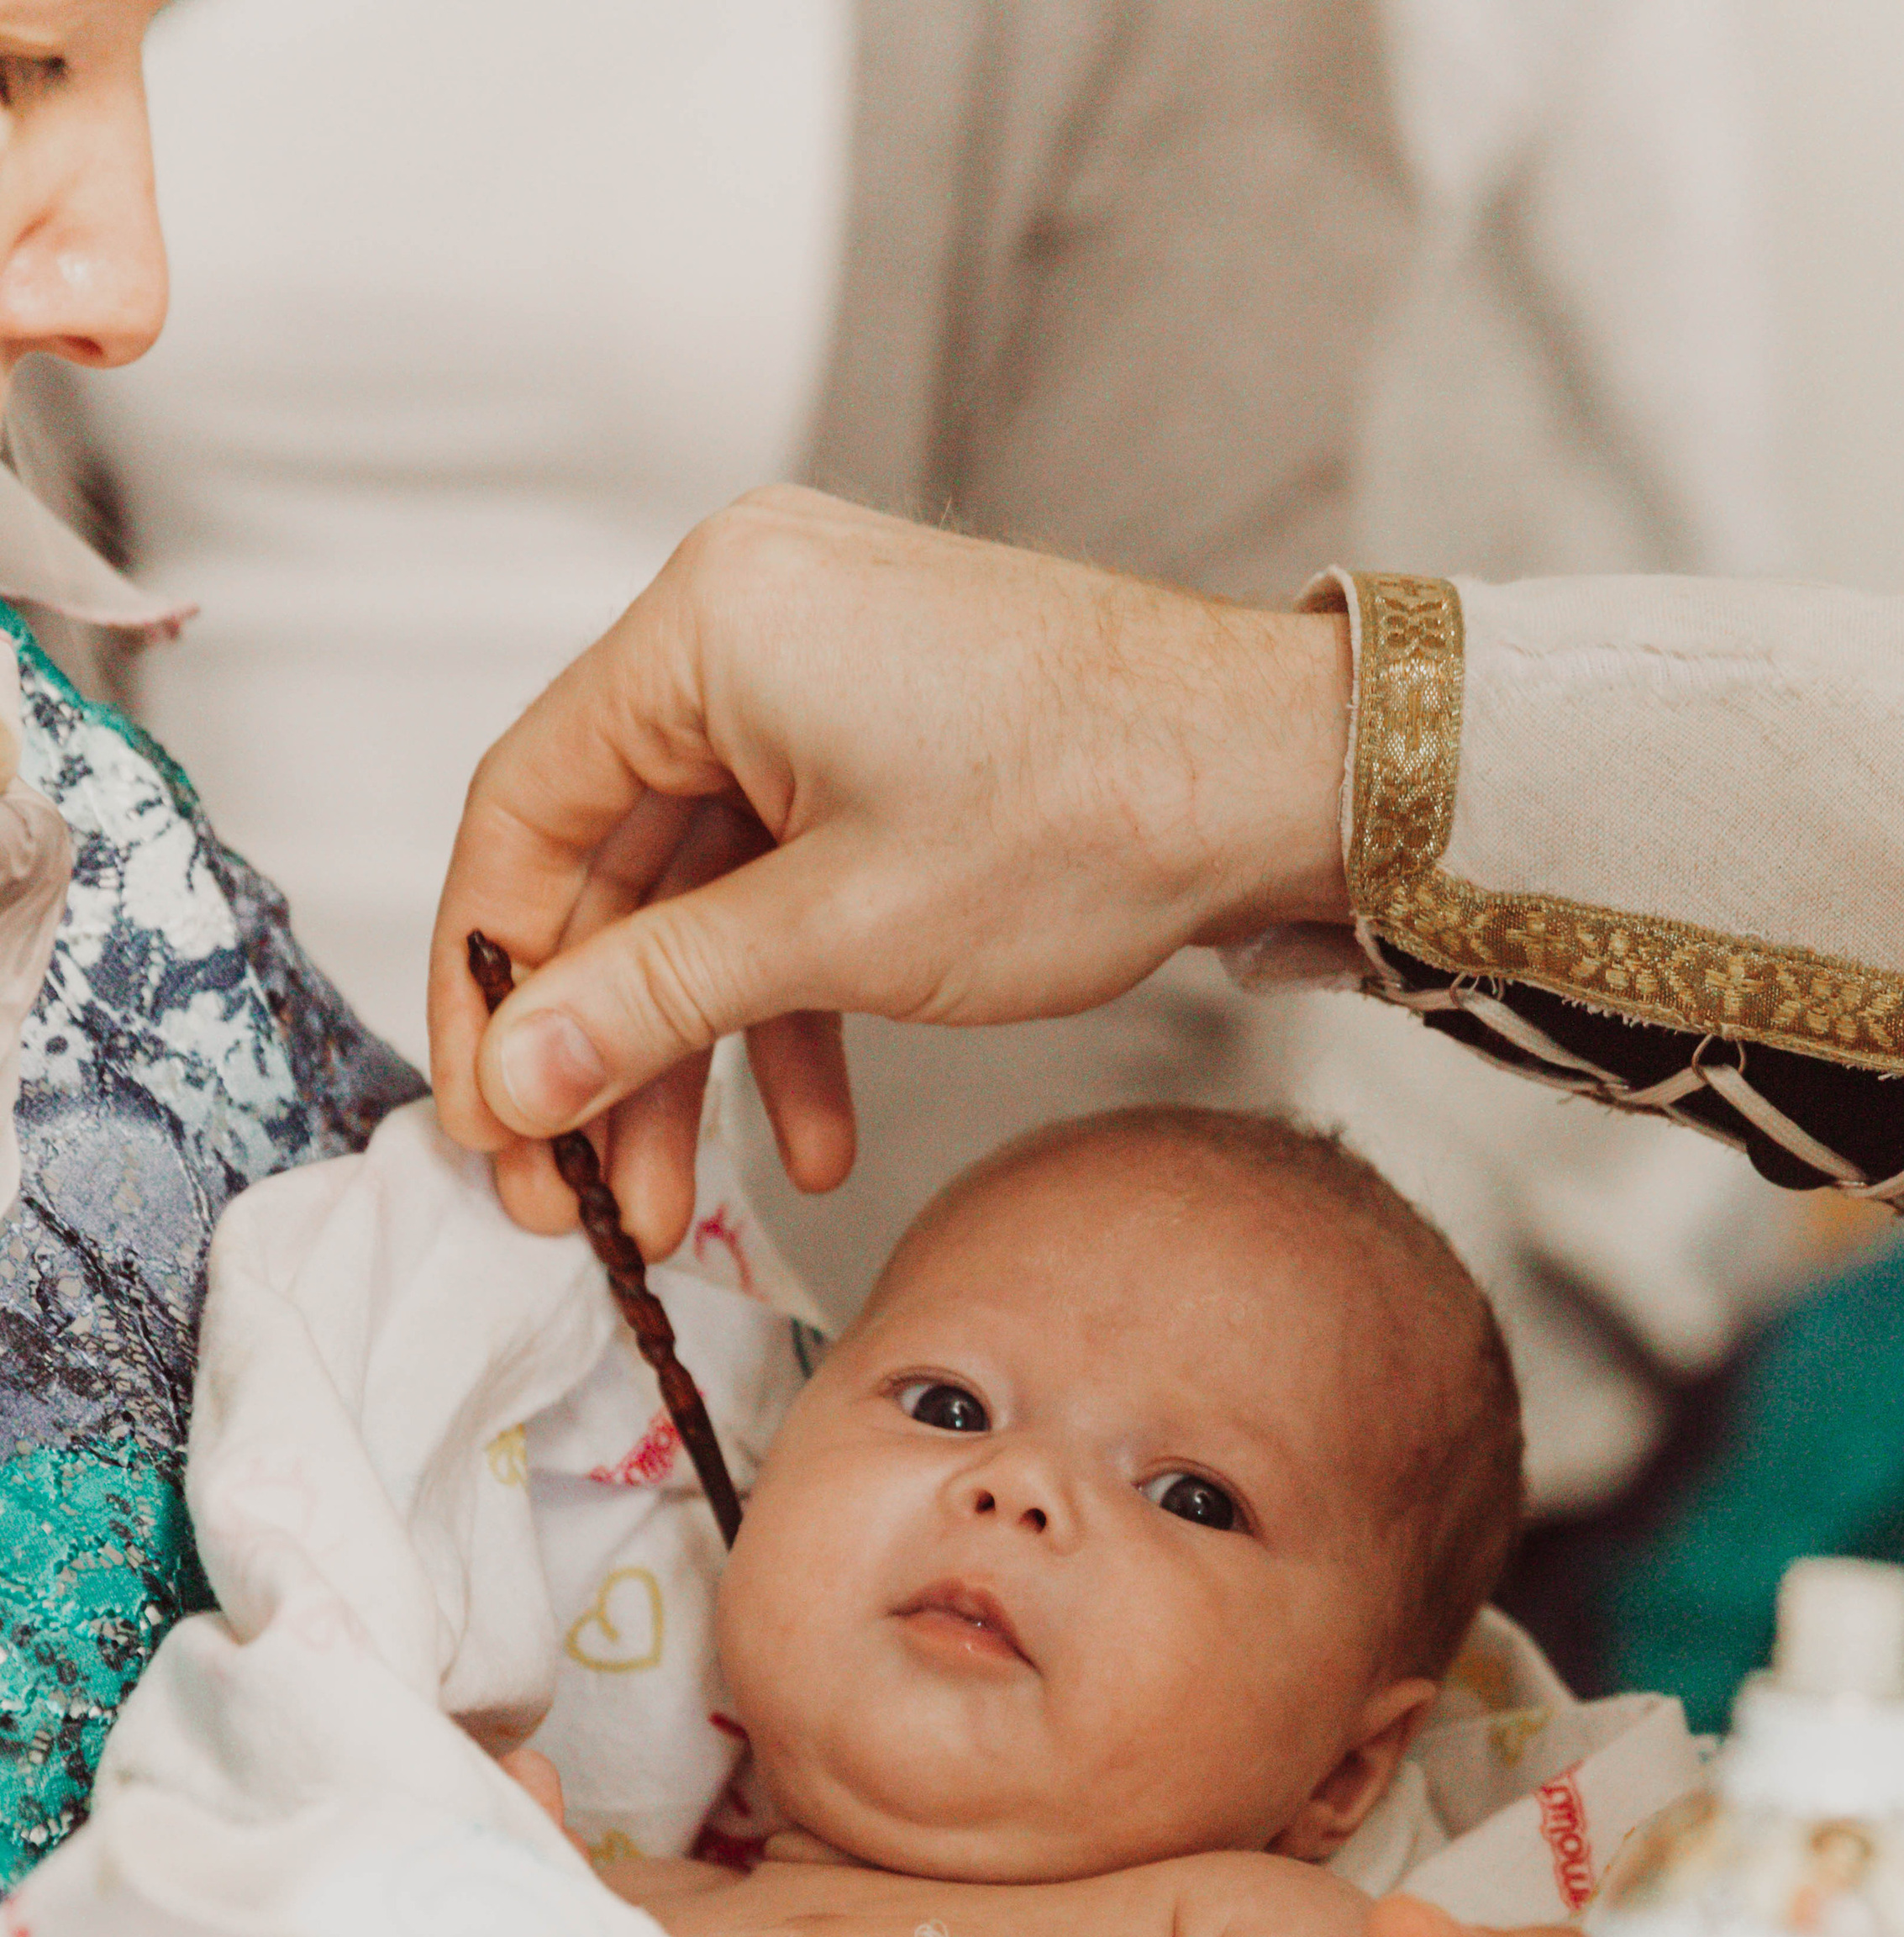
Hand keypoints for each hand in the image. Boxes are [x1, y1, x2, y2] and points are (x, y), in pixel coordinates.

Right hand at [428, 486, 1351, 1256]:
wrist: (1281, 780)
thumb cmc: (1086, 815)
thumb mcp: (837, 932)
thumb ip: (655, 1000)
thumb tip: (515, 1080)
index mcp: (705, 622)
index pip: (523, 809)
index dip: (487, 982)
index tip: (484, 1118)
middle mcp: (741, 626)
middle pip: (612, 867)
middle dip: (602, 1051)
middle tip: (574, 1199)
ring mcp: (815, 681)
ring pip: (703, 896)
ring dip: (695, 1056)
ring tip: (681, 1209)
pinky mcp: (879, 741)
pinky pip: (788, 881)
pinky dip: (790, 1005)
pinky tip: (814, 1135)